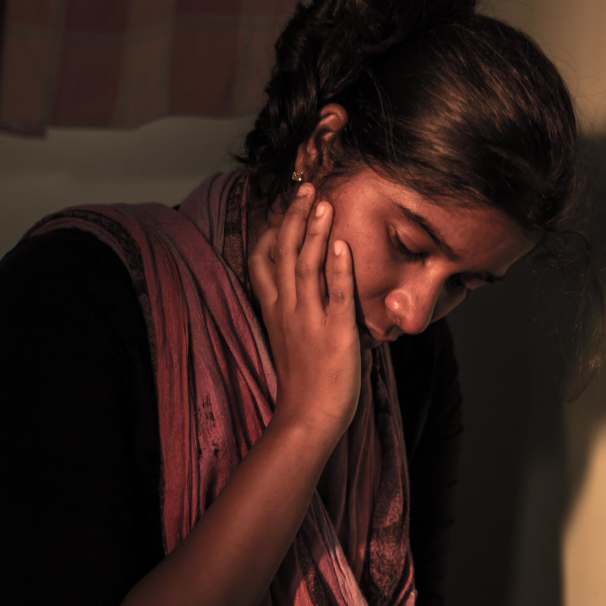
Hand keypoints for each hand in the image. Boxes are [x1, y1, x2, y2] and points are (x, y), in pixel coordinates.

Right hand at [247, 183, 360, 438]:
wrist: (307, 419)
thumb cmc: (304, 382)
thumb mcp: (289, 337)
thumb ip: (293, 310)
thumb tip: (306, 289)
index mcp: (275, 310)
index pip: (264, 260)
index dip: (273, 228)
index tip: (284, 203)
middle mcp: (287, 309)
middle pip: (285, 253)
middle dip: (294, 217)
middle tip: (305, 186)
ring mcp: (309, 320)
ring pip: (306, 267)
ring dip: (314, 232)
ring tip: (322, 201)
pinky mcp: (334, 333)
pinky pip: (335, 296)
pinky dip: (338, 269)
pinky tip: (342, 244)